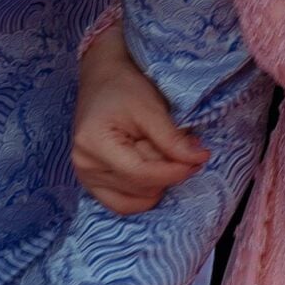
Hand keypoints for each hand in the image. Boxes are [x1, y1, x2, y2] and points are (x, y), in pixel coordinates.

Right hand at [70, 20, 209, 210]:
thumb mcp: (150, 108)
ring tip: (159, 150)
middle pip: (141, 187)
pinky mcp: (93, 184)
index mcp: (93, 144)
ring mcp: (86, 179)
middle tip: (179, 143)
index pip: (141, 173)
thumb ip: (172, 138)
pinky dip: (144, 192)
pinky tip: (153, 170)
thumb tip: (199, 159)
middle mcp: (84, 167)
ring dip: (157, 180)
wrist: (104, 79)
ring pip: (136, 199)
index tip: (199, 159)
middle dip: (167, 169)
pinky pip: (124, 205)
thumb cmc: (124, 88)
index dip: (174, 171)